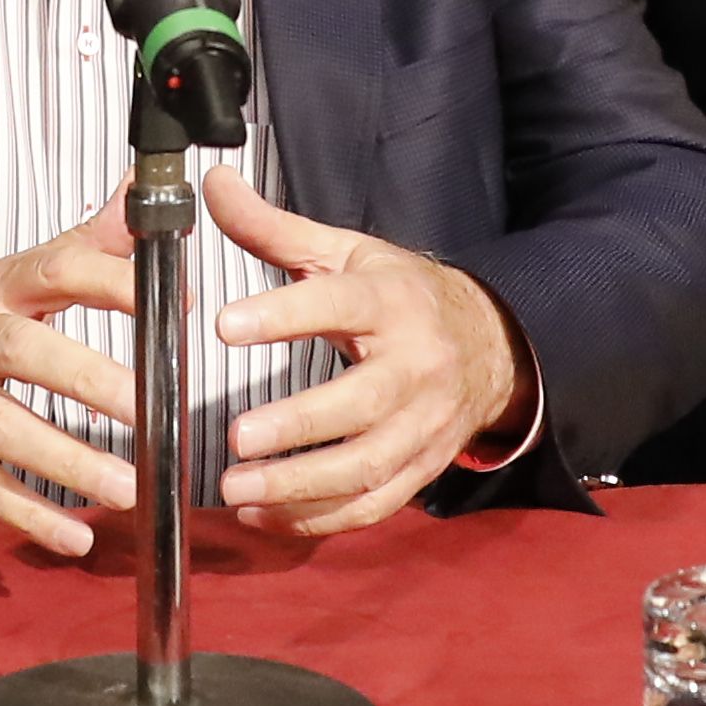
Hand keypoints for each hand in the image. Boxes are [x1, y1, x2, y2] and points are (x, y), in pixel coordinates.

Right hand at [0, 212, 145, 554]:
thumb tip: (142, 191)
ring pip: (1, 429)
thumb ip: (82, 245)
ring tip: (131, 489)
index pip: (53, 270)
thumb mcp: (6, 278)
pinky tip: (75, 537)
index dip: (113, 284)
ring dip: (69, 462)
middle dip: (89, 380)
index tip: (175, 304)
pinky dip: (28, 515)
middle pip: (21, 351)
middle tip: (155, 410)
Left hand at [206, 169, 530, 531]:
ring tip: (236, 488)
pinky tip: (263, 515)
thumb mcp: (348, 254)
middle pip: (360, 404)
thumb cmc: (403, 296)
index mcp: (392, 302)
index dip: (284, 315)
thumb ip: (275, 229)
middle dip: (297, 425)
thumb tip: (213, 186)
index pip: (339, 305)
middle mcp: (414, 367)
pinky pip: (371, 504)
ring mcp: (422, 426)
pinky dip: (318, 519)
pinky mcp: (420, 468)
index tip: (226, 325)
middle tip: (236, 436)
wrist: (492, 346)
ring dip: (300, 485)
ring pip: (366, 466)